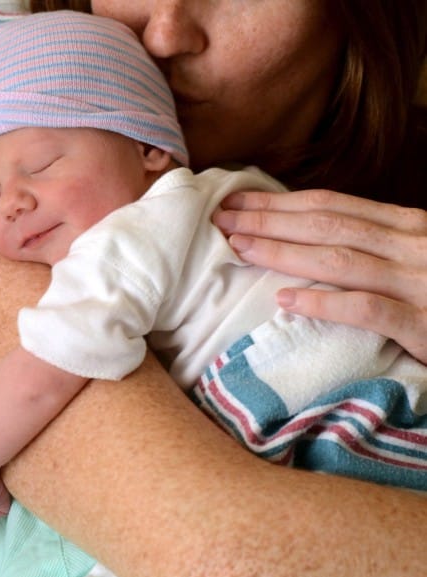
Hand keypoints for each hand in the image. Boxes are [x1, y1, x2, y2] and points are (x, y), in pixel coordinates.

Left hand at [213, 189, 426, 363]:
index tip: (236, 202)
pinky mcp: (422, 323)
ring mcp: (417, 281)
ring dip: (284, 252)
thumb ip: (372, 245)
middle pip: (327, 225)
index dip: (278, 203)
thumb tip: (311, 237)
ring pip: (340, 258)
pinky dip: (325, 302)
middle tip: (221, 219)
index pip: (331, 206)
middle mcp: (410, 243)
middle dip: (269, 220)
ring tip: (239, 250)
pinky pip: (367, 308)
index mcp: (405, 224)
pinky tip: (286, 300)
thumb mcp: (412, 257)